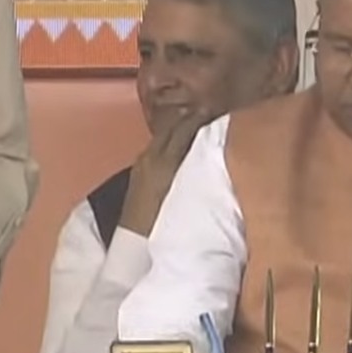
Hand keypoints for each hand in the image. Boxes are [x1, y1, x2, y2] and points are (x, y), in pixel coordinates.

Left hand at [118, 107, 202, 236]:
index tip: (216, 112)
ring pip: (162, 135)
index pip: (185, 129)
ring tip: (195, 124)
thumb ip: (199, 170)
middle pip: (171, 127)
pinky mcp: (137, 171)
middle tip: (207, 112)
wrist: (135, 240)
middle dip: (189, 117)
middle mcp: (151, 156)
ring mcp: (142, 162)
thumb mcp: (188, 193)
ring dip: (178, 127)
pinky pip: (156, 146)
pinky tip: (178, 146)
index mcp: (165, 161)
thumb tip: (213, 151)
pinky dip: (169, 140)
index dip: (201, 118)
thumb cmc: (167, 221)